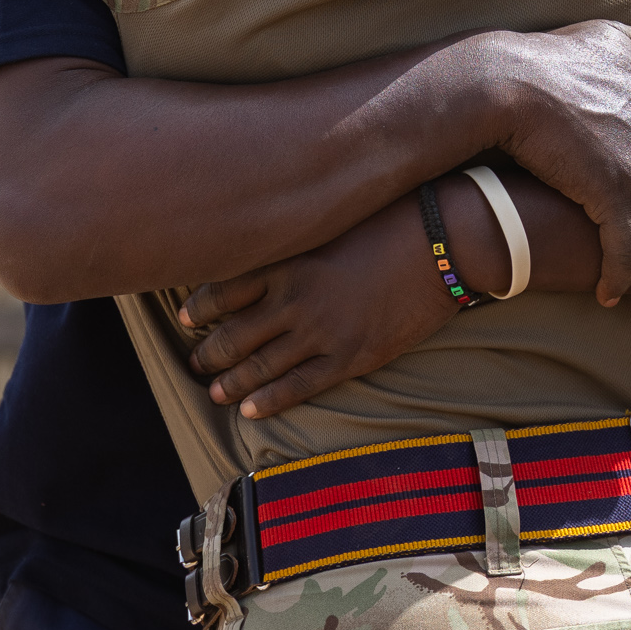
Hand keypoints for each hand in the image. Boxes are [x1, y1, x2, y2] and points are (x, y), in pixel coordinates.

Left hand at [180, 201, 454, 420]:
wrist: (444, 243)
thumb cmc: (392, 219)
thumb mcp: (334, 218)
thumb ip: (299, 235)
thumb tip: (273, 237)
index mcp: (287, 261)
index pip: (223, 290)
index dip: (199, 308)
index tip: (186, 318)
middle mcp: (295, 299)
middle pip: (233, 334)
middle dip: (208, 353)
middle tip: (195, 362)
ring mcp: (321, 332)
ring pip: (260, 366)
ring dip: (231, 383)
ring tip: (215, 392)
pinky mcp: (350, 357)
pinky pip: (299, 387)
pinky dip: (269, 402)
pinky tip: (250, 411)